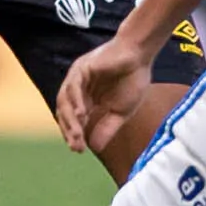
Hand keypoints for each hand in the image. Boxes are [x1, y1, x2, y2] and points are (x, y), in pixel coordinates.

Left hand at [54, 36, 151, 156]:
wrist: (140, 55)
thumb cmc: (133, 79)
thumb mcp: (120, 111)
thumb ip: (107, 128)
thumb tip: (95, 148)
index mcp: (86, 100)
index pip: (73, 120)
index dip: (74, 135)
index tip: (79, 150)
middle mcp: (78, 89)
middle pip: (65, 113)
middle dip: (70, 131)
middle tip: (76, 147)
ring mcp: (77, 78)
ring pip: (65, 101)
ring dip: (70, 120)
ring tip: (77, 135)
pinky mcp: (81, 68)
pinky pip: (73, 86)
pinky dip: (75, 100)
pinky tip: (81, 114)